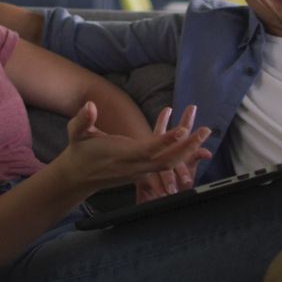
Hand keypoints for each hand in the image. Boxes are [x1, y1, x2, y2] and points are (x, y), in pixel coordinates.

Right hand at [58, 102, 210, 194]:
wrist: (78, 176)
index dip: (167, 141)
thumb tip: (90, 105)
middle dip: (188, 147)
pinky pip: (166, 165)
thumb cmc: (79, 151)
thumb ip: (83, 119)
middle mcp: (134, 165)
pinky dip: (181, 156)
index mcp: (121, 155)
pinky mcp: (143, 172)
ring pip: (170, 164)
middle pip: (166, 160)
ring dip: (189, 150)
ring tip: (204, 134)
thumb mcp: (76, 132)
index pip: (148, 149)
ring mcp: (140, 171)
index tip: (183, 130)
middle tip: (205, 131)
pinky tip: (193, 144)